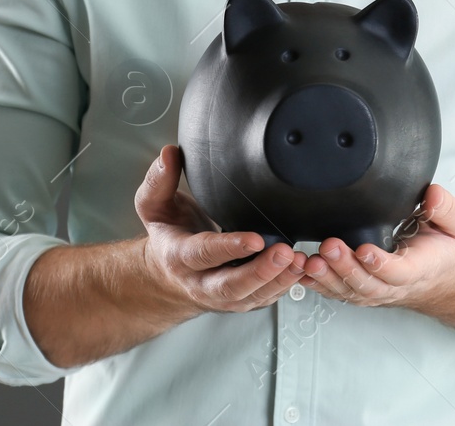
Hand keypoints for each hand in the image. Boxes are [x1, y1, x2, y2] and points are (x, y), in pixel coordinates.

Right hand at [135, 145, 308, 312]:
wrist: (167, 274)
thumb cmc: (169, 233)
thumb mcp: (154, 205)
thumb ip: (159, 179)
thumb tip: (170, 153)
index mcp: (179, 257)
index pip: (204, 254)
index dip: (229, 247)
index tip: (256, 238)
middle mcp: (200, 283)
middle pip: (231, 286)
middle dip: (260, 272)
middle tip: (285, 252)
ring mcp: (222, 296)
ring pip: (251, 297)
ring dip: (279, 281)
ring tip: (301, 261)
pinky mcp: (241, 300)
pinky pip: (264, 300)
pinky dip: (284, 287)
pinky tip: (301, 270)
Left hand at [298, 184, 454, 308]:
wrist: (437, 270)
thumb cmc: (443, 245)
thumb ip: (448, 209)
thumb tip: (433, 195)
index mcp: (419, 268)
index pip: (399, 272)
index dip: (381, 264)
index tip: (366, 249)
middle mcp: (393, 284)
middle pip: (367, 285)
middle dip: (346, 267)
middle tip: (330, 247)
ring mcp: (373, 289)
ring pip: (348, 291)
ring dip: (327, 277)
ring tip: (309, 261)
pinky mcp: (356, 288)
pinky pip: (334, 290)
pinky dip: (316, 283)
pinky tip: (301, 270)